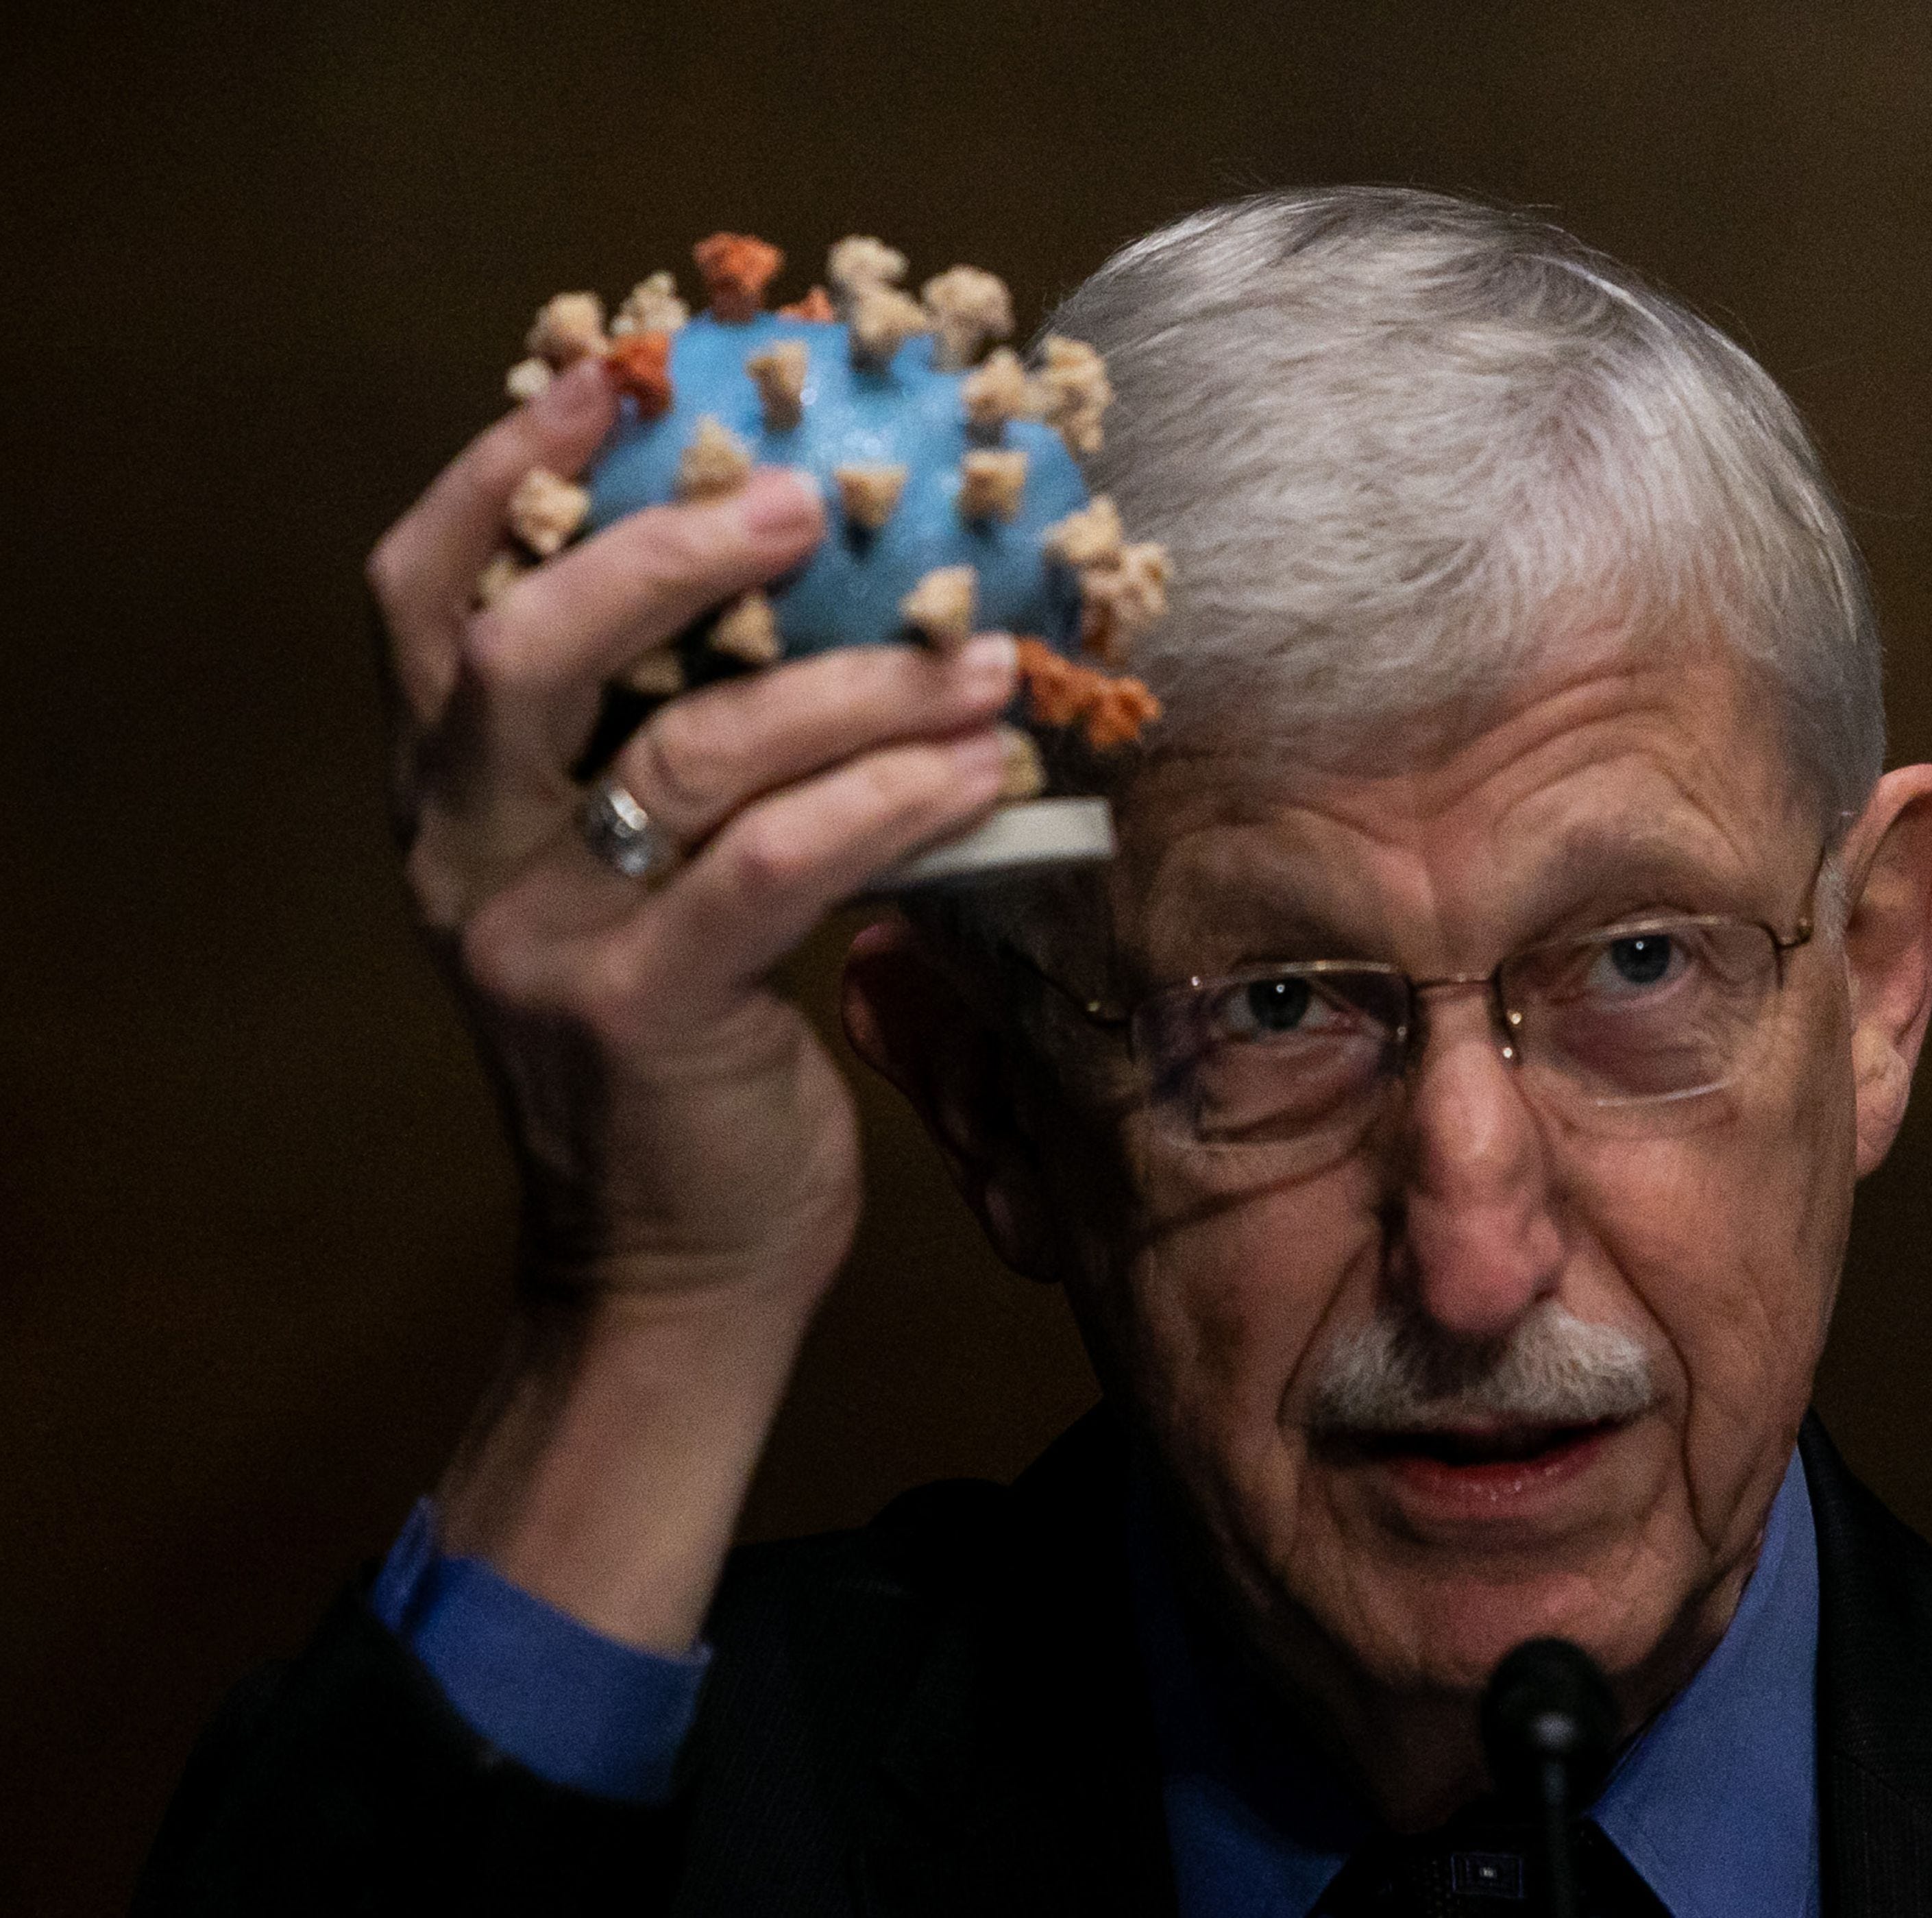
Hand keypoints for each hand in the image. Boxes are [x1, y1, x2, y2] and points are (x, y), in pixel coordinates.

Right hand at [365, 360, 1018, 1643]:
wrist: (669, 1273)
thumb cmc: (683, 1056)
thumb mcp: (644, 889)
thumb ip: (679, 762)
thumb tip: (834, 609)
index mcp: (451, 806)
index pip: (424, 602)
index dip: (502, 476)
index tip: (613, 378)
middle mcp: (462, 860)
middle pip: (523, 647)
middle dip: (669, 549)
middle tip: (806, 500)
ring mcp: (540, 942)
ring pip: (691, 753)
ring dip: (860, 686)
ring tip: (985, 663)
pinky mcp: (639, 1015)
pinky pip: (775, 867)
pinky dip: (889, 801)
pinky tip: (984, 771)